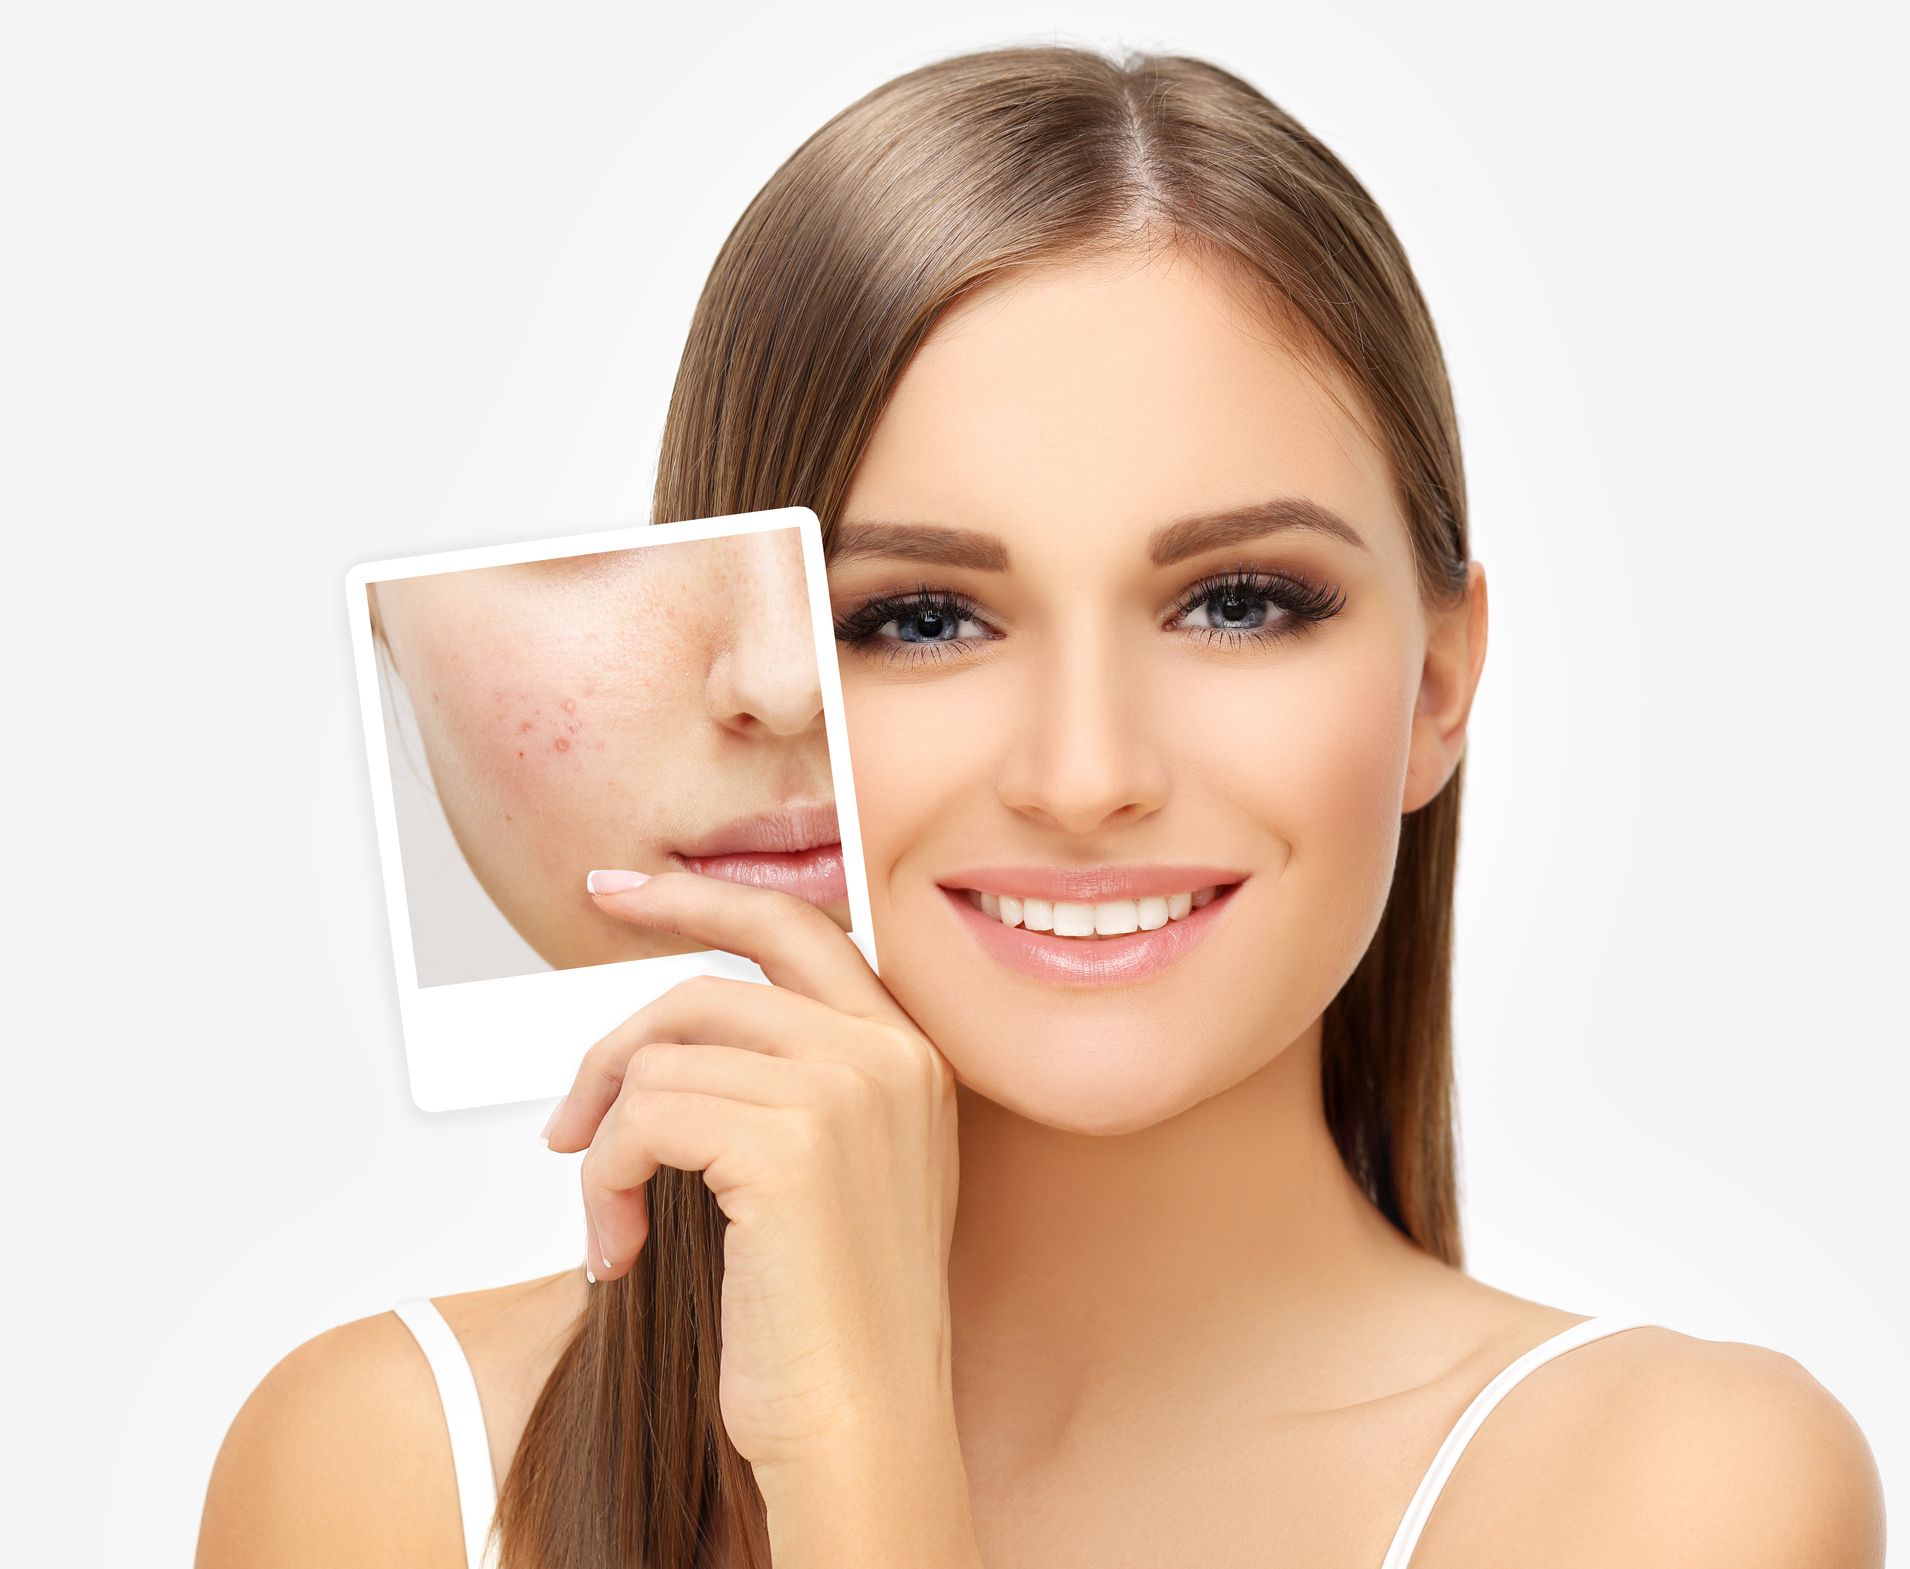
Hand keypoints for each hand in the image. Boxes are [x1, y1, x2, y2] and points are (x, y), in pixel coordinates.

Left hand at [541, 869, 963, 1476]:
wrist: (860, 1430)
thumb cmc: (828, 1327)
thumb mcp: (827, 1179)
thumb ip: (782, 1087)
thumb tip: (659, 1044)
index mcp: (909, 1057)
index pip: (797, 927)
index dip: (699, 899)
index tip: (619, 890)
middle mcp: (890, 1056)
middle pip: (709, 989)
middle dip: (614, 1044)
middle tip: (562, 1119)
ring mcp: (849, 1090)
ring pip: (662, 1059)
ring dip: (606, 1145)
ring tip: (611, 1222)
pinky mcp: (792, 1142)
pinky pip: (641, 1119)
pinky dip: (603, 1183)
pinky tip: (620, 1251)